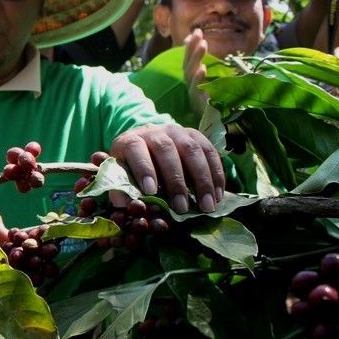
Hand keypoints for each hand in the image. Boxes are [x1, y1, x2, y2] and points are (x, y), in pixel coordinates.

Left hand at [110, 124, 224, 214]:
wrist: (146, 144)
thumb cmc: (131, 168)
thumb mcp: (121, 177)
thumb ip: (122, 190)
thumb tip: (130, 206)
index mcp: (130, 140)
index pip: (136, 149)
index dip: (144, 169)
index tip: (150, 191)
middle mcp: (154, 132)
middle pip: (167, 150)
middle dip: (176, 181)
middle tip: (182, 208)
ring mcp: (177, 131)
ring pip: (192, 150)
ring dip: (202, 180)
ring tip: (206, 205)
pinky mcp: (196, 135)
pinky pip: (210, 152)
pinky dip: (216, 174)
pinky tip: (217, 195)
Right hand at [182, 28, 210, 121]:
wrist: (214, 136)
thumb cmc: (216, 110)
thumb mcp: (216, 86)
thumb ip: (211, 73)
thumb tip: (209, 54)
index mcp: (194, 85)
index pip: (190, 62)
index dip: (191, 47)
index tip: (197, 31)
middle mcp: (192, 91)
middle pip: (188, 67)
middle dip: (192, 50)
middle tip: (199, 34)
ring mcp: (195, 99)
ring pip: (191, 77)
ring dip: (196, 59)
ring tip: (203, 45)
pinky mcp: (202, 108)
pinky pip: (198, 91)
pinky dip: (199, 80)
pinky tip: (202, 69)